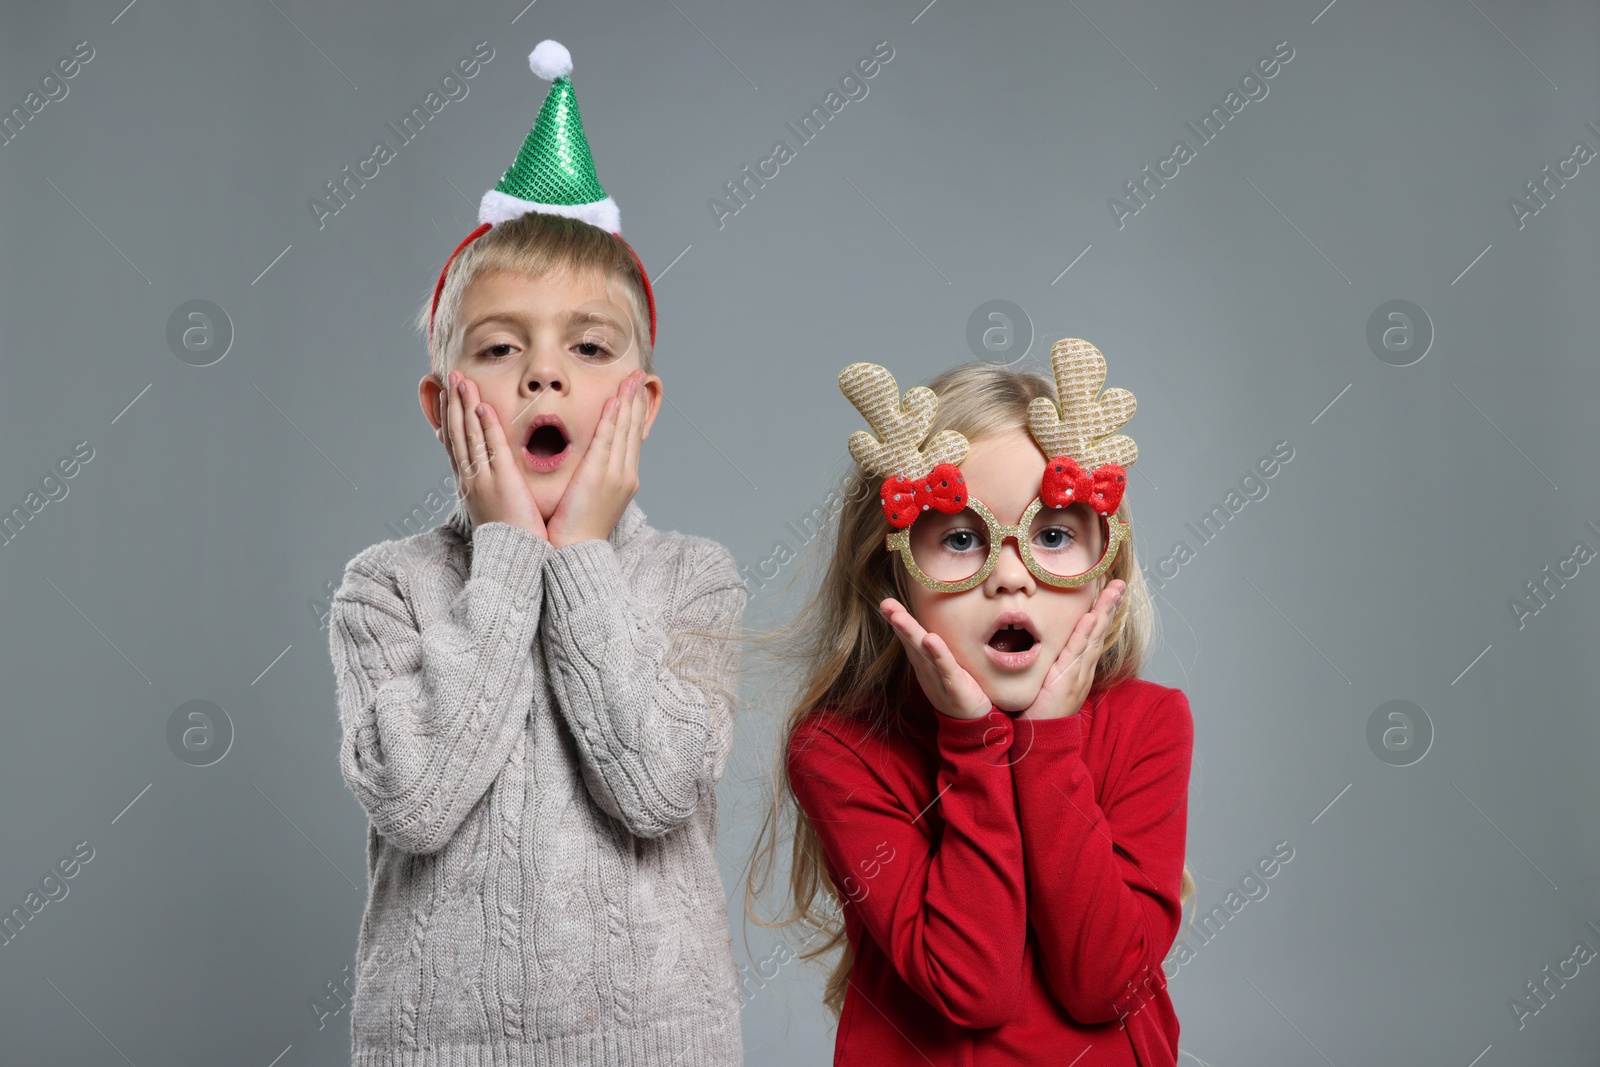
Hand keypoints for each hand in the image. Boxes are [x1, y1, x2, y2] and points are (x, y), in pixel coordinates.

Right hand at [440, 370, 545, 538]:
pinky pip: (492, 448)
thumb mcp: (493, 508)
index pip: (454, 444)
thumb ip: (491, 487)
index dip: (448, 418)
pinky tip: (482, 406)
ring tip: (462, 381)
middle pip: (456, 433)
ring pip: (469, 435)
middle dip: (452, 403)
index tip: (445, 395)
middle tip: (450, 377)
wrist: (513, 561)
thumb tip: (492, 475)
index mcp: (468, 484)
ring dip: (465, 406)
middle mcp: (470, 479)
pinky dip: (485, 426)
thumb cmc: (511, 538)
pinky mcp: (502, 482)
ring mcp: (483, 480)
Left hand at [545, 369, 647, 548]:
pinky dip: (611, 421)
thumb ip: (596, 476)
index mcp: (625, 479)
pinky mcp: (598, 476)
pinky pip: (606, 442)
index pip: (633, 438)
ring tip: (629, 379)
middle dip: (636, 400)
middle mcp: (625, 474)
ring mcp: (615, 475)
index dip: (636, 412)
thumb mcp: (594, 498)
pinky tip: (614, 402)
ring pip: (623, 431)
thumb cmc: (578, 528)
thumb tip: (592, 462)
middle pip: (633, 430)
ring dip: (627, 402)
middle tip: (639, 375)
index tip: (636, 392)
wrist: (575, 551)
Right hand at [879, 598, 990, 720]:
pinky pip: (946, 667)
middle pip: (911, 642)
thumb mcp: (945, 666)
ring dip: (910, 634)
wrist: (973, 723)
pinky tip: (930, 639)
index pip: (909, 638)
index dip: (898, 620)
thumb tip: (931, 625)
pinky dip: (938, 653)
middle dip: (898, 622)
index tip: (885, 603)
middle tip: (885, 604)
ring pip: (923, 652)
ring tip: (899, 617)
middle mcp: (927, 668)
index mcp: (924, 662)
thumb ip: (936, 648)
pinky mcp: (954, 686)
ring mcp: (938, 678)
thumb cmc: (959, 689)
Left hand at [1016, 580, 1123, 720]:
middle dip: (1110, 606)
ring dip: (1104, 613)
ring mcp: (1078, 673)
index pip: (1094, 634)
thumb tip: (1050, 648)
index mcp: (1080, 667)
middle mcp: (1084, 668)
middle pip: (1100, 631)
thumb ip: (1054, 664)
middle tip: (1119, 584)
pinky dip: (1086, 634)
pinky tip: (1092, 618)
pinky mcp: (1067, 679)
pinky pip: (1077, 652)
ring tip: (1113, 591)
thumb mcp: (1050, 680)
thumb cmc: (1042, 709)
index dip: (1102, 612)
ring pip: (1094, 637)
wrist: (1043, 736)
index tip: (1109, 592)